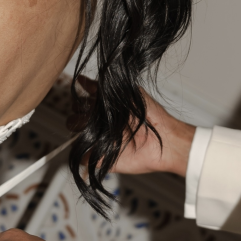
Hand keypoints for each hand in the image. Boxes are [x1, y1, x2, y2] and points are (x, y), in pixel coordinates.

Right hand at [72, 78, 195, 176]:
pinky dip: (86, 155)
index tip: (84, 100)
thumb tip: (82, 80)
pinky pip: (85, 160)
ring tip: (95, 131)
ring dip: (80, 135)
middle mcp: (102, 126)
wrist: (166, 140)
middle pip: (74, 122)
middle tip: (89, 117)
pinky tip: (98, 147)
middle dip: (76, 118)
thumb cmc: (152, 116)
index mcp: (105, 110)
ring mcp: (102, 143)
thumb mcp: (128, 94)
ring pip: (77, 140)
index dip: (79, 102)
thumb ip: (104, 89)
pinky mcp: (104, 160)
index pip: (81, 104)